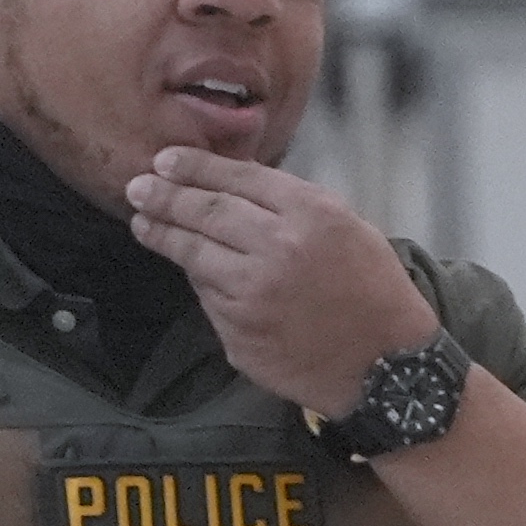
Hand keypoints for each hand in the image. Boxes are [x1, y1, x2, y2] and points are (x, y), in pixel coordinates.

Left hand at [125, 148, 437, 418]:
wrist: (388, 365)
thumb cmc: (372, 289)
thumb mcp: (348, 226)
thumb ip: (291, 203)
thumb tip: (231, 182)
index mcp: (311, 215)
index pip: (238, 179)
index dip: (195, 166)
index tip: (165, 160)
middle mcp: (278, 250)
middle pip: (205, 213)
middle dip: (165, 196)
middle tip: (138, 187)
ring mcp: (254, 296)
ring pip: (195, 256)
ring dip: (163, 236)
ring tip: (143, 222)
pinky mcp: (240, 334)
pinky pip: (207, 297)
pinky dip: (198, 279)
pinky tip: (188, 267)